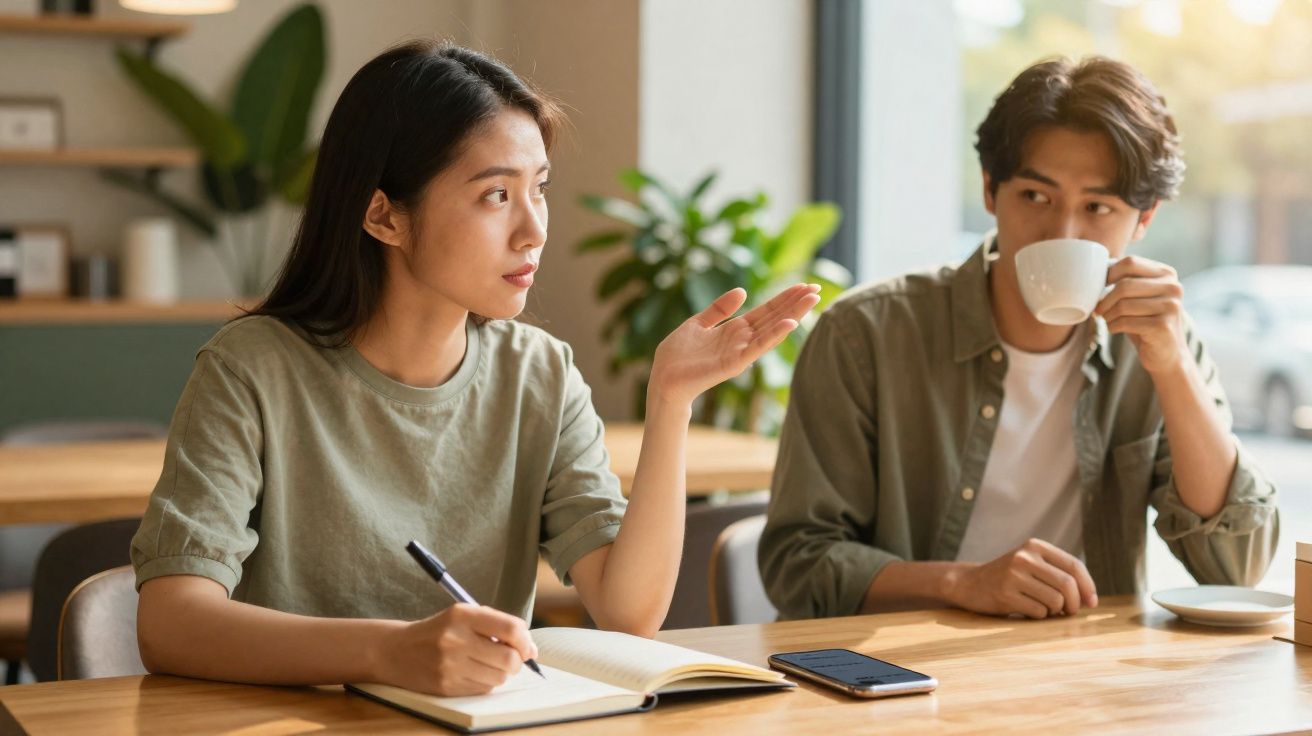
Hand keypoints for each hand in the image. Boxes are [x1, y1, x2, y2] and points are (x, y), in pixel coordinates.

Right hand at [376, 603, 537, 695]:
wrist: (396, 651)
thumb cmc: (437, 631)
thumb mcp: (462, 615)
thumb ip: (496, 625)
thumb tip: (530, 648)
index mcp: (462, 615)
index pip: (510, 628)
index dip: (526, 641)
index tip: (527, 647)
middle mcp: (456, 639)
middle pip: (509, 658)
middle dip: (516, 661)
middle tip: (510, 658)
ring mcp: (450, 665)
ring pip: (499, 677)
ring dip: (501, 673)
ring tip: (486, 664)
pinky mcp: (446, 686)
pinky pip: (484, 689)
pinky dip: (486, 682)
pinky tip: (472, 672)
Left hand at [648, 284, 820, 406]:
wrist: (663, 379)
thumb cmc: (677, 355)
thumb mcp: (698, 323)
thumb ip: (720, 309)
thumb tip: (743, 291)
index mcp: (735, 329)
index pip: (766, 310)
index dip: (784, 298)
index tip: (804, 285)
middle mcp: (742, 340)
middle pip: (774, 318)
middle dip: (795, 303)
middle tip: (817, 288)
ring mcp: (740, 352)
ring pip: (771, 331)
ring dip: (792, 315)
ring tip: (811, 300)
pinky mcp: (733, 364)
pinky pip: (757, 348)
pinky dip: (774, 336)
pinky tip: (789, 323)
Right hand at [946, 539, 1097, 618]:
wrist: (969, 583)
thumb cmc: (1010, 578)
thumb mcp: (1031, 564)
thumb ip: (1059, 574)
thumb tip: (1090, 599)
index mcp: (1035, 546)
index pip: (1074, 565)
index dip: (1088, 586)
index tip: (1091, 602)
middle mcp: (1024, 557)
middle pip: (1067, 585)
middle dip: (1074, 603)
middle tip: (1069, 611)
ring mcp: (1013, 575)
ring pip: (1055, 601)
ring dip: (1055, 611)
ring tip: (1043, 608)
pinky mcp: (1005, 594)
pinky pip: (1038, 612)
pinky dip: (1039, 616)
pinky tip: (1027, 610)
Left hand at [1095, 256, 1189, 374]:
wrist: (1166, 352)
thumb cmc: (1145, 319)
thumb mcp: (1139, 296)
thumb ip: (1126, 280)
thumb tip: (1096, 269)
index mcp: (1166, 274)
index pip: (1130, 263)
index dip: (1109, 274)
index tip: (1100, 287)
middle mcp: (1173, 287)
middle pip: (1124, 285)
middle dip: (1104, 299)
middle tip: (1098, 310)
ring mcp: (1170, 307)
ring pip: (1123, 305)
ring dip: (1108, 315)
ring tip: (1108, 320)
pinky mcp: (1163, 326)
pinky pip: (1126, 322)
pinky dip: (1113, 326)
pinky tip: (1114, 329)